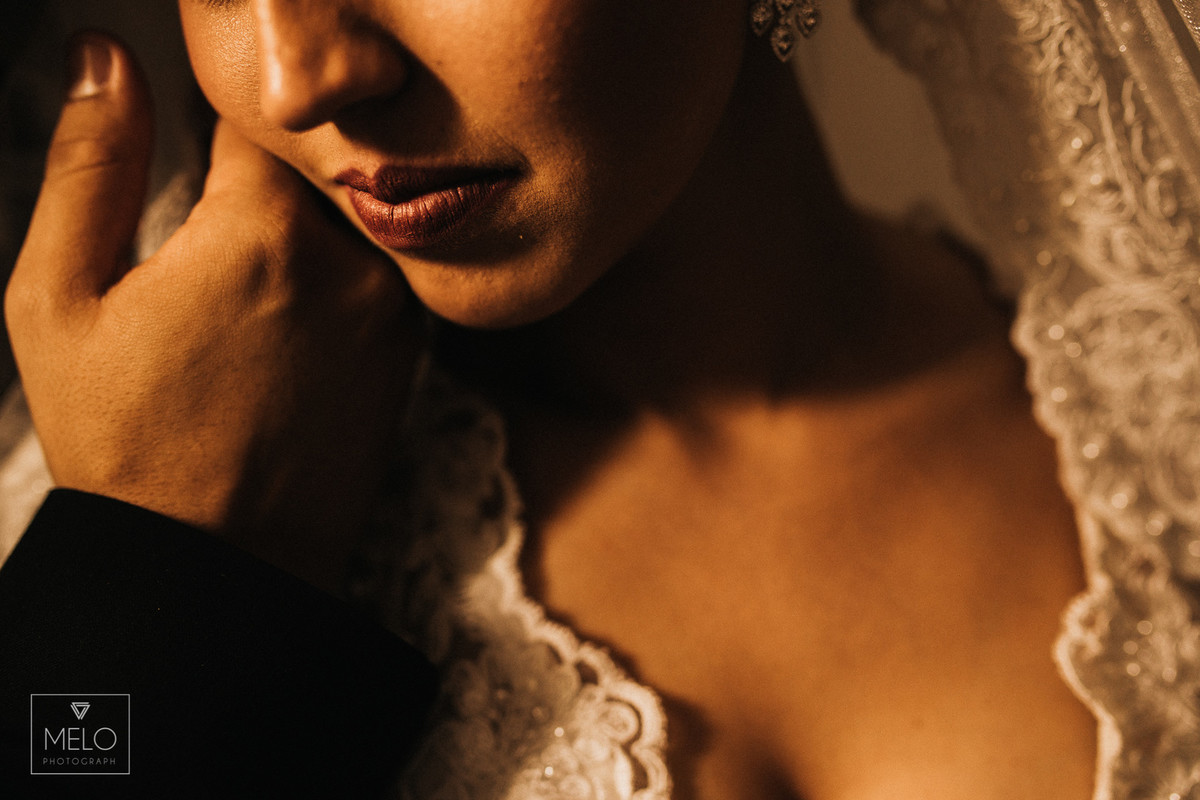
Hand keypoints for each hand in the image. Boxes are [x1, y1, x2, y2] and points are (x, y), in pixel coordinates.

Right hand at [6, 33, 421, 590]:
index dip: (221, 113)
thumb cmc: (125, 443)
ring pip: (358, 213)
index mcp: (262, 233)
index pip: (257, 114)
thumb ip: (89, 166)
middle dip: (270, 169)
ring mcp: (393, 309)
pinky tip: (293, 311)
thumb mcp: (63, 300)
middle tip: (219, 217)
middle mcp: (350, 261)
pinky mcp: (410, 350)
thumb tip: (103, 60)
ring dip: (312, 218)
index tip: (197, 143)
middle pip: (320, 163)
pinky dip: (343, 265)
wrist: (220, 564)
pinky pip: (383, 268)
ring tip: (252, 273)